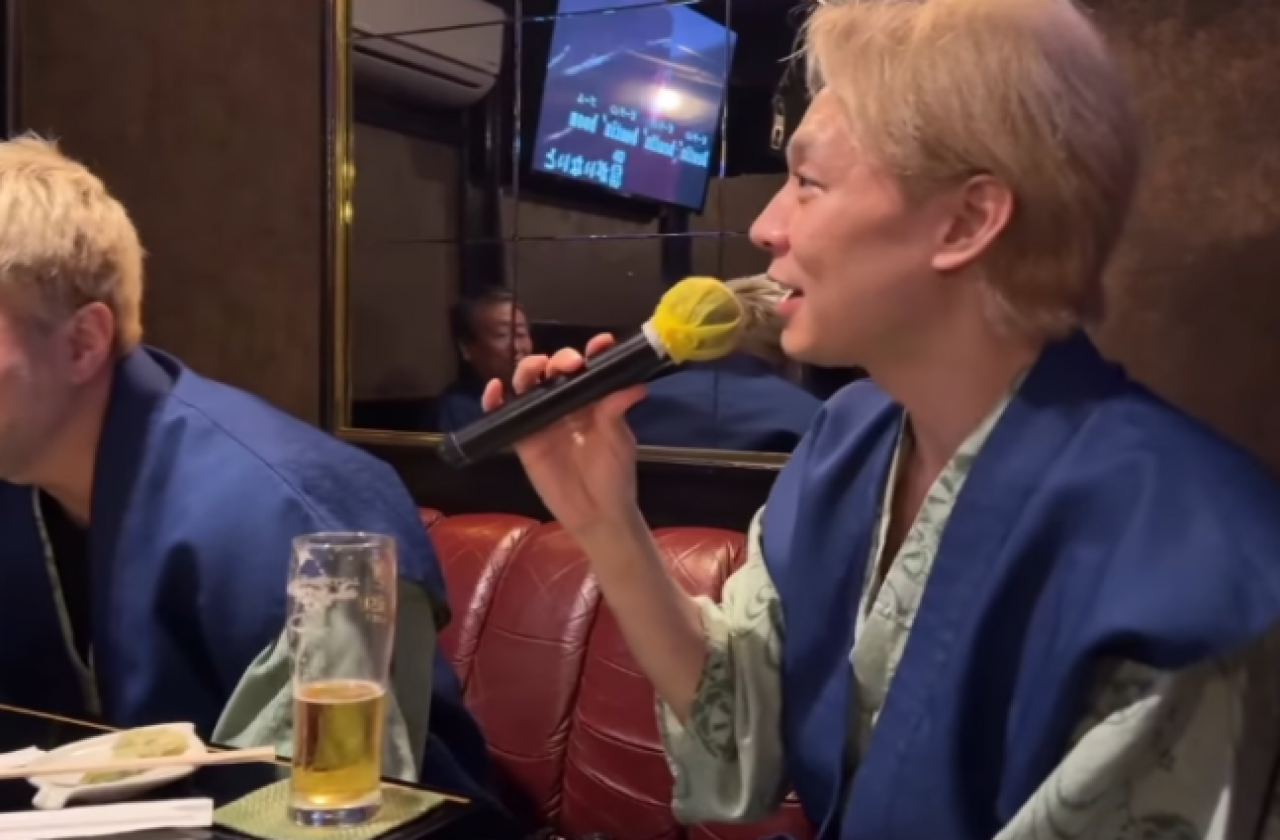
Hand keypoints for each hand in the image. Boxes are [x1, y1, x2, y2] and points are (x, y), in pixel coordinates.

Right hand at [481, 334, 644, 536]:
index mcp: (593, 400)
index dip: (593, 352)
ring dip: (527, 370)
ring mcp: (543, 420)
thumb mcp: (620, 441)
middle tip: (570, 364)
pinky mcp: (524, 439)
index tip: (600, 343)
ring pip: (529, 385)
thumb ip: (617, 411)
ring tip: (534, 369)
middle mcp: (566, 404)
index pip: (590, 369)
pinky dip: (495, 400)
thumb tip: (634, 385)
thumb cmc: (614, 476)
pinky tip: (495, 390)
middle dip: (560, 359)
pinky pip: (506, 415)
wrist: (597, 515)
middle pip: (555, 370)